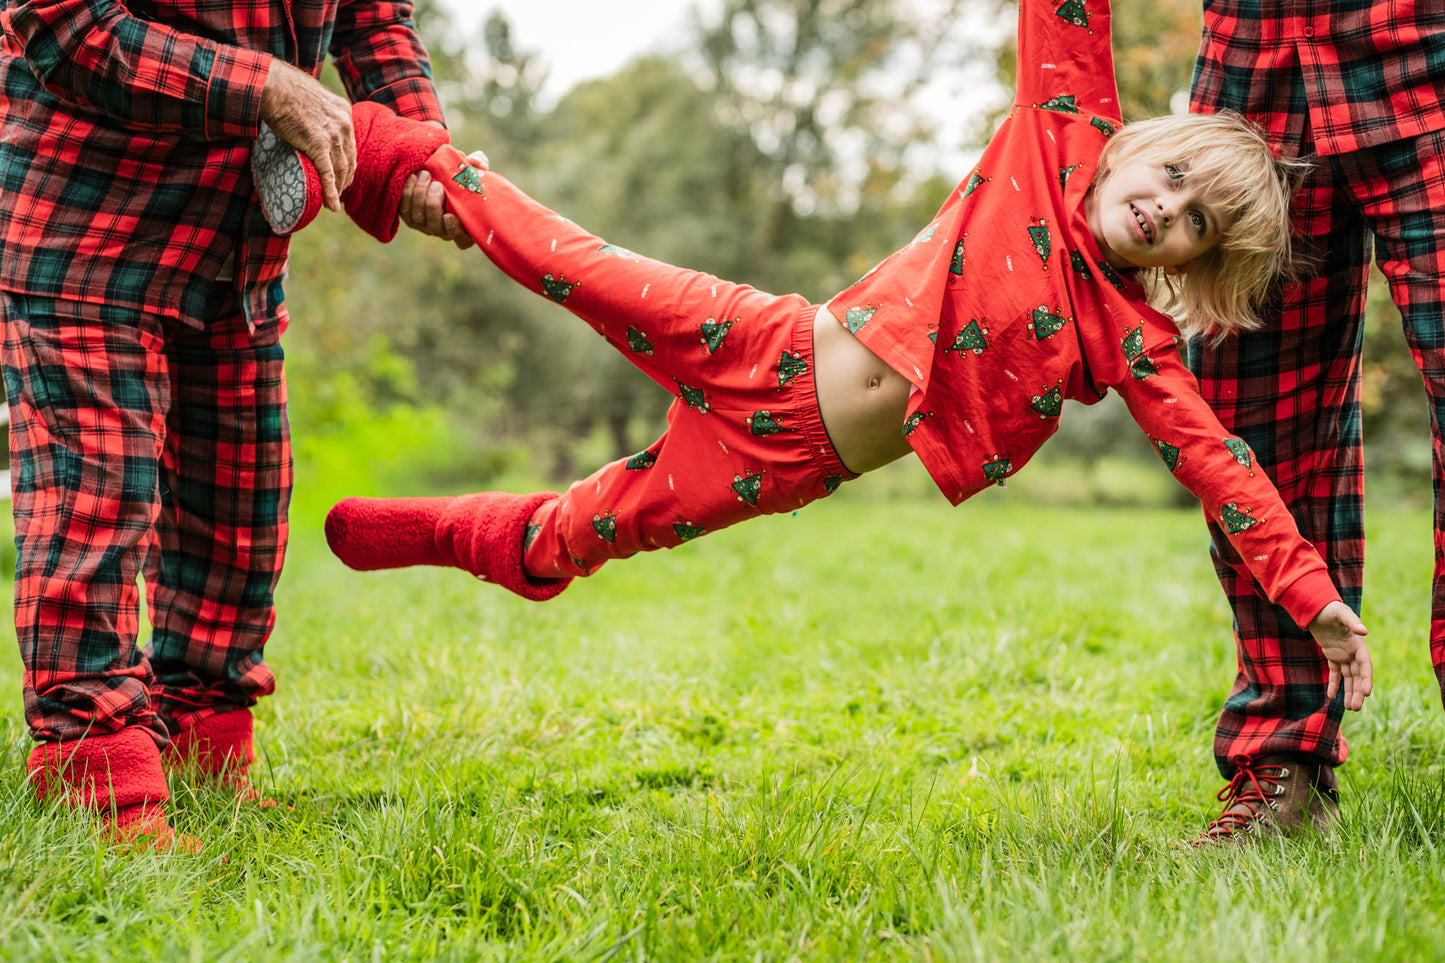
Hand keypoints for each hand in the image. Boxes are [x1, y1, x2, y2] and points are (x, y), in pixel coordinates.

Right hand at [259, 59, 356, 211]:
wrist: (273, 86)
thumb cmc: (285, 89)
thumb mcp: (313, 97)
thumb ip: (320, 111)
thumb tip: (313, 120)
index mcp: (344, 111)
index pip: (350, 144)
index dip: (348, 162)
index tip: (344, 174)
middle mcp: (344, 124)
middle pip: (349, 159)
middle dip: (345, 178)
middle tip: (339, 191)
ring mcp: (334, 135)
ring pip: (341, 170)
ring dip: (338, 189)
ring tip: (333, 202)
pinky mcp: (319, 145)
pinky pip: (328, 174)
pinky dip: (331, 192)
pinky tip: (332, 206)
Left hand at [399, 144, 488, 249]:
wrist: (439, 176)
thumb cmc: (462, 178)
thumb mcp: (473, 169)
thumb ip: (478, 164)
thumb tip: (478, 164)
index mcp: (466, 228)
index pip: (462, 240)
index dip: (454, 229)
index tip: (449, 215)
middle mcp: (444, 232)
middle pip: (435, 227)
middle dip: (433, 205)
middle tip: (437, 184)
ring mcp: (426, 227)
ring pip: (418, 218)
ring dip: (419, 196)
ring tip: (425, 175)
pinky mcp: (410, 218)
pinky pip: (404, 210)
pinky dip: (407, 193)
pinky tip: (413, 177)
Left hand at [1307, 600, 1372, 710]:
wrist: (1318, 608)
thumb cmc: (1331, 609)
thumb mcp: (1341, 613)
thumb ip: (1352, 622)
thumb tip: (1364, 631)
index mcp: (1359, 644)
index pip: (1365, 665)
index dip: (1366, 679)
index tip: (1366, 693)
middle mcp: (1353, 652)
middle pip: (1358, 675)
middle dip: (1357, 692)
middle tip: (1356, 708)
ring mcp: (1343, 655)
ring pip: (1348, 677)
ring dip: (1349, 691)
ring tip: (1350, 708)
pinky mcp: (1332, 656)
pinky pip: (1335, 673)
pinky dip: (1334, 683)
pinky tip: (1331, 696)